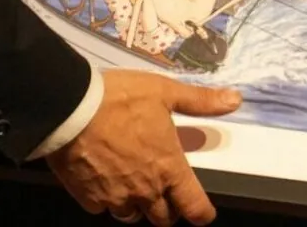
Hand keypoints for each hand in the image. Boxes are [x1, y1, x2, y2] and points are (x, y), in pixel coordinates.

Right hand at [44, 69, 241, 225]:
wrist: (70, 109)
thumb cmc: (120, 100)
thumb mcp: (165, 92)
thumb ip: (200, 102)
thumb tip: (236, 101)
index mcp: (169, 168)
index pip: (195, 208)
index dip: (202, 213)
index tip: (201, 210)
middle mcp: (146, 190)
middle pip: (163, 218)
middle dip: (167, 208)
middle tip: (164, 189)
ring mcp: (116, 198)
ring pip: (132, 217)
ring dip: (137, 206)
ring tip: (133, 185)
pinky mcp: (89, 199)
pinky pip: (103, 208)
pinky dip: (107, 199)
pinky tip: (104, 180)